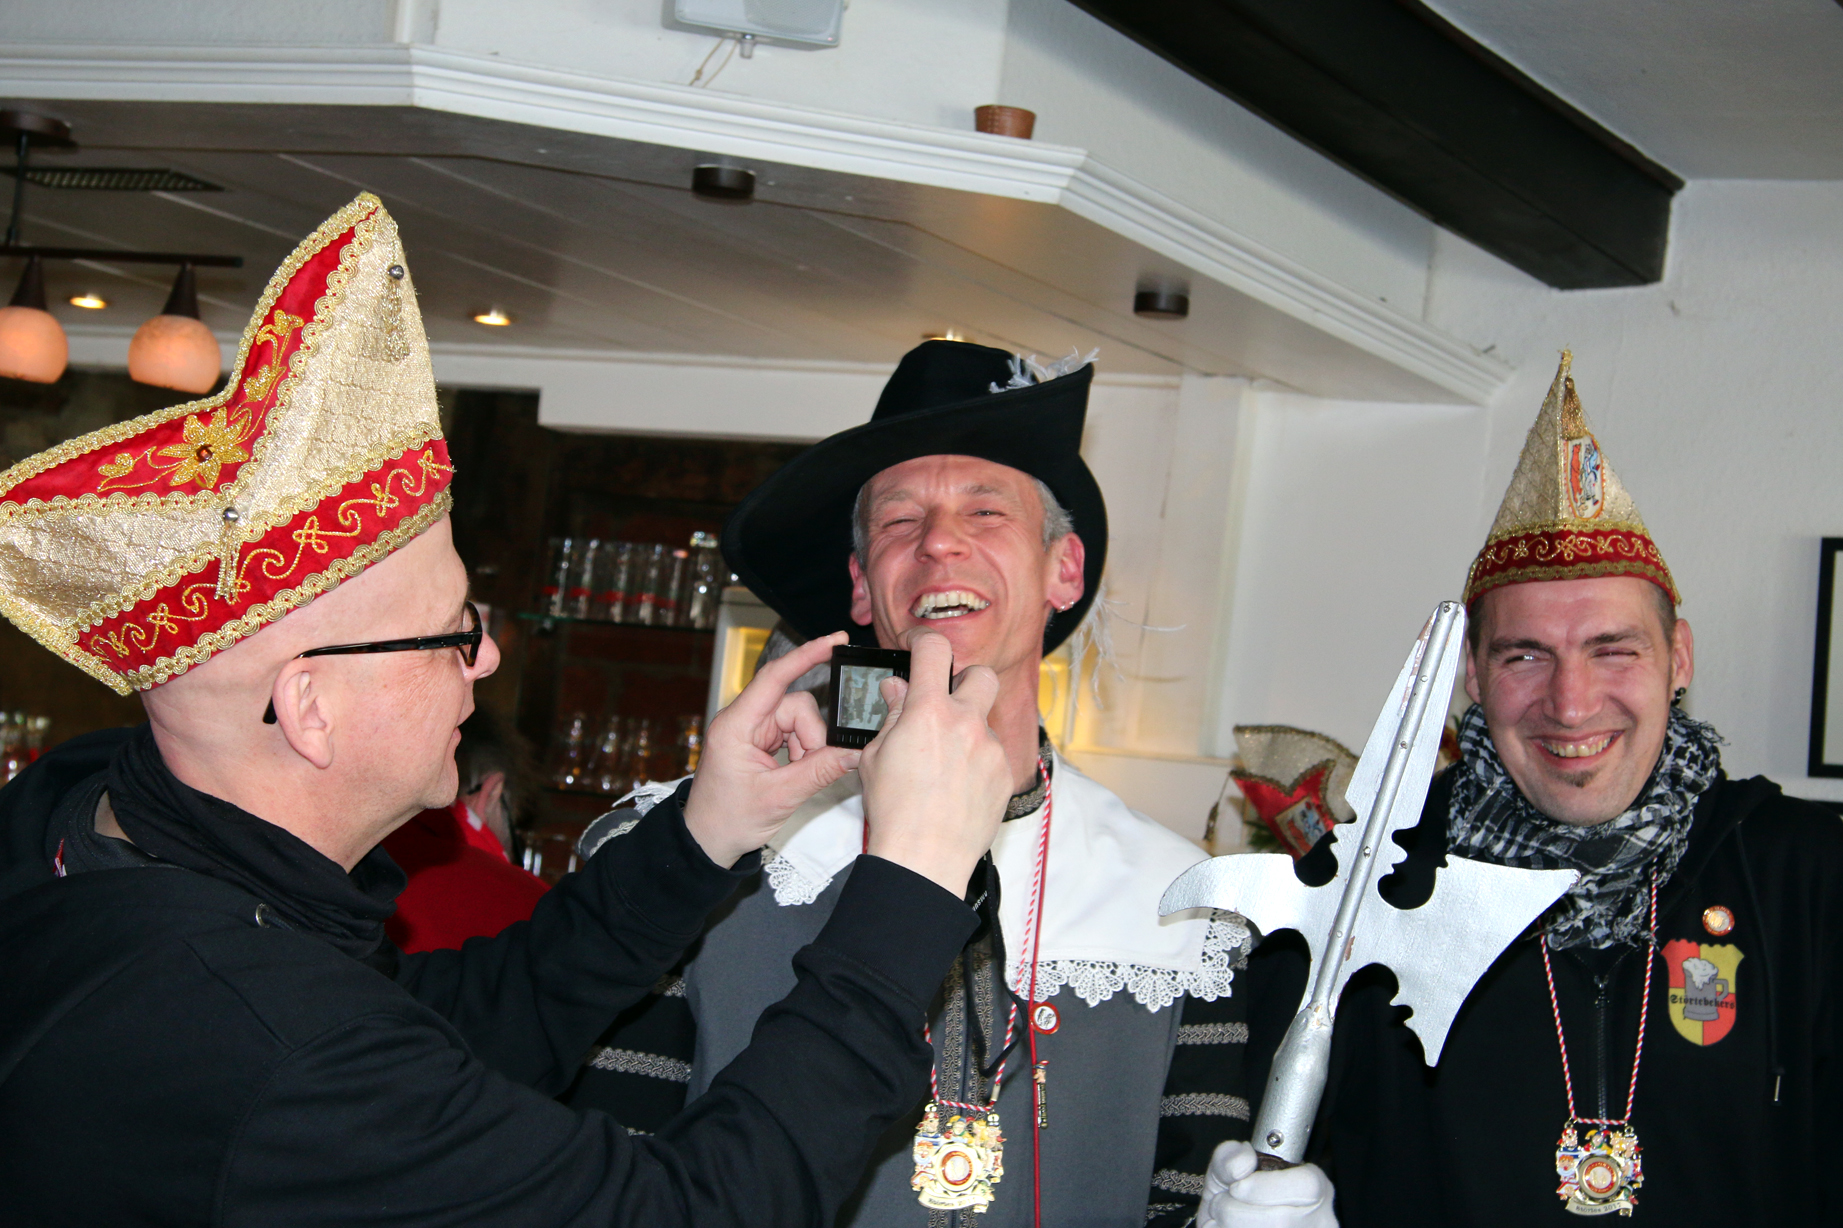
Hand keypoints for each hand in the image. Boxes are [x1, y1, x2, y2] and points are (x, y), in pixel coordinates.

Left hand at [683, 630, 858, 866]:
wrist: (707, 841)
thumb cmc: (729, 819)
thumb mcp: (780, 797)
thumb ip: (820, 771)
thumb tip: (854, 752)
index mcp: (736, 726)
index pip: (774, 677)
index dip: (806, 656)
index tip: (835, 640)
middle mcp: (742, 721)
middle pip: (795, 705)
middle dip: (812, 736)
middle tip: (811, 768)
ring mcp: (751, 730)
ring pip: (798, 720)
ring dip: (807, 747)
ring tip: (796, 777)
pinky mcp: (759, 741)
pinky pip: (792, 732)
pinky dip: (802, 751)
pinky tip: (795, 772)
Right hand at [856, 630, 1009, 895]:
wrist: (924, 858)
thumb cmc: (894, 811)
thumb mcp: (875, 756)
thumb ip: (891, 716)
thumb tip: (897, 689)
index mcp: (929, 712)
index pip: (935, 650)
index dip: (924, 640)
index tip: (919, 646)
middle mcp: (966, 723)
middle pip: (981, 675)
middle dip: (965, 681)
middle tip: (947, 702)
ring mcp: (990, 750)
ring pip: (984, 723)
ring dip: (967, 732)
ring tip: (943, 766)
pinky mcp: (1004, 775)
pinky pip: (992, 756)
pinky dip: (976, 763)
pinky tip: (957, 787)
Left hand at [1198, 1142, 1337, 1227]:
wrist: (1229, 1222)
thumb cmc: (1236, 1194)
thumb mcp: (1230, 1167)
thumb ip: (1230, 1156)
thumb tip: (1242, 1165)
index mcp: (1315, 1188)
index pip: (1307, 1186)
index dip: (1265, 1187)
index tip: (1236, 1187)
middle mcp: (1319, 1221)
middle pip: (1282, 1220)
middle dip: (1235, 1211)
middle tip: (1219, 1204)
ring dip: (1229, 1227)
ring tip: (1220, 1219)